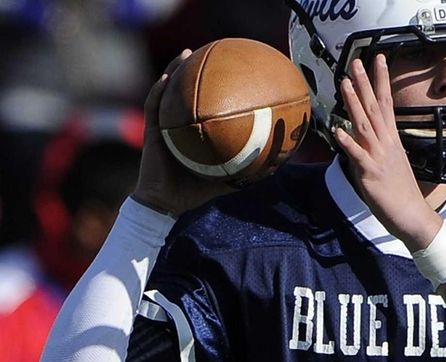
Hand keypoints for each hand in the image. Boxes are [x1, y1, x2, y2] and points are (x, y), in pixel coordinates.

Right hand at [133, 49, 233, 215]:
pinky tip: (166, 78)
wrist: (164, 203)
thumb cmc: (191, 193)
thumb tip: (271, 170)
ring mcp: (163, 127)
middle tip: (211, 52)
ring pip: (168, 93)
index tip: (229, 73)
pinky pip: (154, 107)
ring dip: (175, 71)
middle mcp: (178, 126)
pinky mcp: (151, 132)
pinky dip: (159, 91)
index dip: (214, 90)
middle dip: (196, 71)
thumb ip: (243, 174)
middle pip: (186, 93)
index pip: (204, 107)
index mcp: (194, 134)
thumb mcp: (223, 181)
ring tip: (187, 54)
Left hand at [335, 55, 442, 250]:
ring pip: (365, 125)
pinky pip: (358, 155)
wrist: (412, 216)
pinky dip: (348, 142)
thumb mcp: (386, 164)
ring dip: (354, 103)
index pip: (386, 103)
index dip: (381, 80)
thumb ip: (370, 149)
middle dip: (366, 83)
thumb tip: (355, 139)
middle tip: (356, 61)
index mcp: (391, 140)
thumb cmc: (399, 193)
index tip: (378, 59)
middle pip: (375, 107)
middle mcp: (386, 144)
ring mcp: (379, 157)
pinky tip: (338, 129)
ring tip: (345, 83)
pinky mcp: (371, 174)